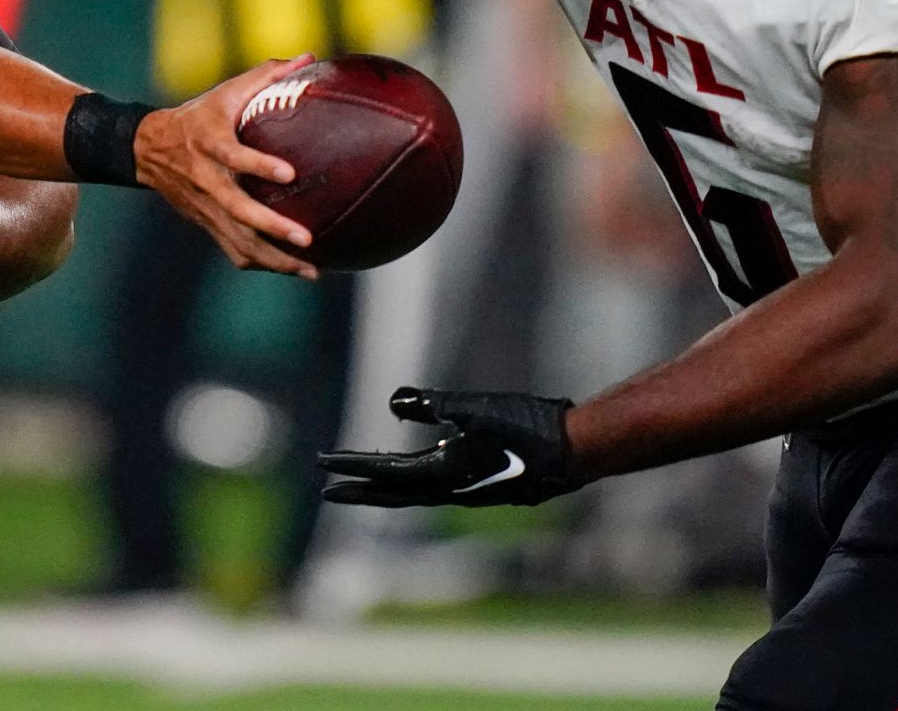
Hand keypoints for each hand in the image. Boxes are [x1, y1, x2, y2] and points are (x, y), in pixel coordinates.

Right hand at [135, 56, 318, 279]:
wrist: (148, 149)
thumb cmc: (198, 116)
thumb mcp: (225, 91)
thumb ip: (266, 75)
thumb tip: (310, 57)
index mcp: (210, 143)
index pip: (233, 156)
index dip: (259, 165)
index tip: (289, 173)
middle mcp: (206, 180)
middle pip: (237, 209)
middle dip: (271, 226)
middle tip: (306, 237)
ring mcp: (205, 207)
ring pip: (238, 240)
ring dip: (273, 258)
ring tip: (311, 269)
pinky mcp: (206, 224)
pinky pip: (235, 250)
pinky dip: (263, 263)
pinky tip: (293, 269)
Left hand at [318, 386, 582, 507]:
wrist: (576, 450)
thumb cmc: (528, 426)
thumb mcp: (476, 408)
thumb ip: (434, 405)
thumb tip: (393, 403)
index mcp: (444, 475)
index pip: (385, 472)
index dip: (352, 466)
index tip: (321, 465)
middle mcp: (452, 491)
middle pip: (394, 493)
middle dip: (361, 489)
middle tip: (328, 488)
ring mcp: (469, 492)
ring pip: (416, 493)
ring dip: (386, 489)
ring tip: (364, 482)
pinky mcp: (484, 486)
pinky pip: (437, 486)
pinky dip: (416, 481)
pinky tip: (421, 468)